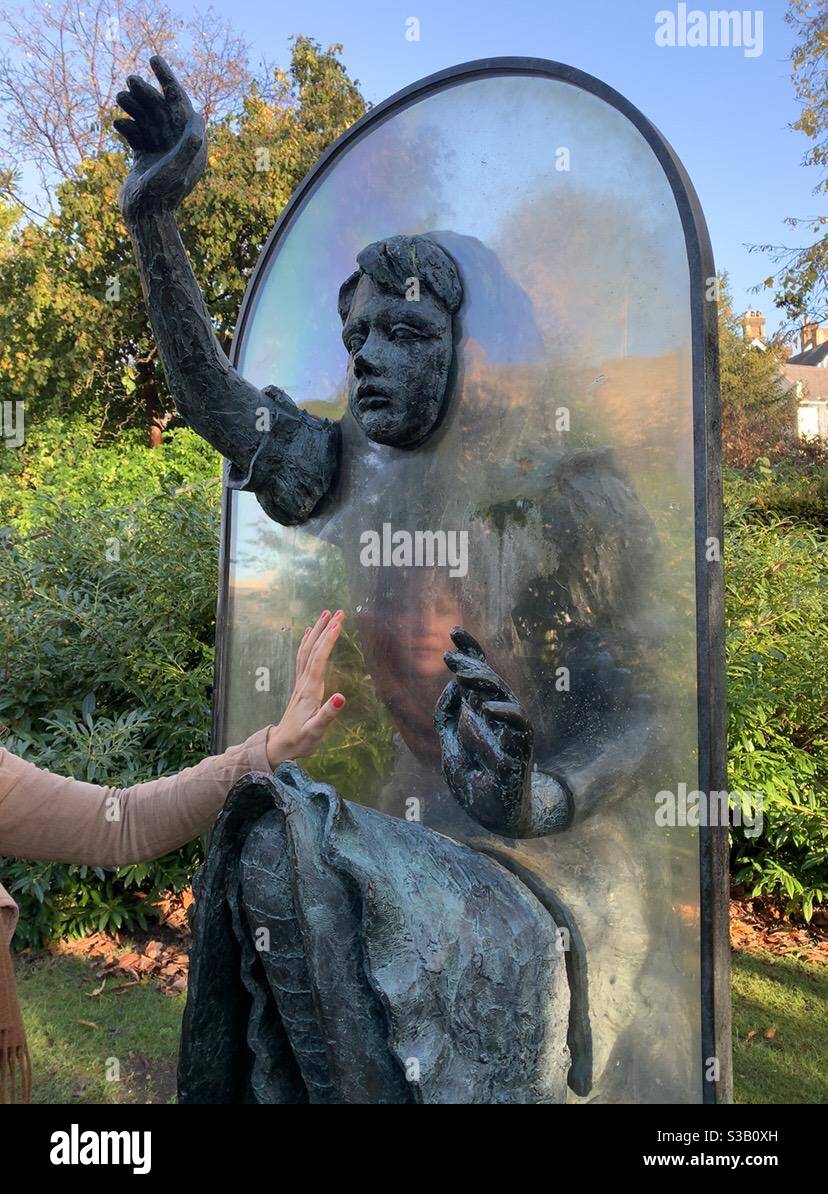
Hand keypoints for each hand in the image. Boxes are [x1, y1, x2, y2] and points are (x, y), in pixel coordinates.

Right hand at [115, 55, 206, 222]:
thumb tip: (200, 124)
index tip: (154, 59)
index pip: (182, 106)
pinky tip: (118, 124)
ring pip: (149, 120)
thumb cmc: (159, 198)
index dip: (169, 81)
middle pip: (164, 110)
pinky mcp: (147, 158)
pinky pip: (138, 135)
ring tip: (119, 97)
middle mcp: (180, 147)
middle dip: (147, 94)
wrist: (144, 220)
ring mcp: (163, 152)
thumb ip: (187, 148)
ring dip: (134, 108)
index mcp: (193, 147)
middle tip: (130, 79)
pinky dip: (128, 128)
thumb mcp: (174, 172)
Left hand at [266, 610, 345, 765]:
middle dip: (325, 629)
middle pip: (313, 649)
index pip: (319, 660)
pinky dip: (307, 642)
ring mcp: (301, 683)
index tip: (339, 623)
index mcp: (310, 691)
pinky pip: (303, 658)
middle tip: (337, 611)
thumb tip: (342, 697)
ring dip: (316, 631)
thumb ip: (328, 714)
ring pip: (307, 650)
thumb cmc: (300, 740)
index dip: (329, 640)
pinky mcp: (301, 686)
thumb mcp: (316, 731)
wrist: (281, 746)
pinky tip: (309, 633)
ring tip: (325, 614)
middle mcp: (304, 682)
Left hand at [434, 627, 532, 835]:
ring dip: (482, 681)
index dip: (471, 652)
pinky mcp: (520, 751)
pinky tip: (487, 707)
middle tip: (449, 655)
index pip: (477, 677)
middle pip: (489, 681)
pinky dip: (505, 714)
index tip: (455, 631)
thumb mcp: (449, 744)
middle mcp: (497, 718)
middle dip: (471, 663)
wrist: (492, 814)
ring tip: (461, 672)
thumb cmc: (473, 779)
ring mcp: (510, 733)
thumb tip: (452, 684)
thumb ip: (446, 715)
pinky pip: (517, 728)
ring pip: (503, 696)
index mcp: (480, 713)